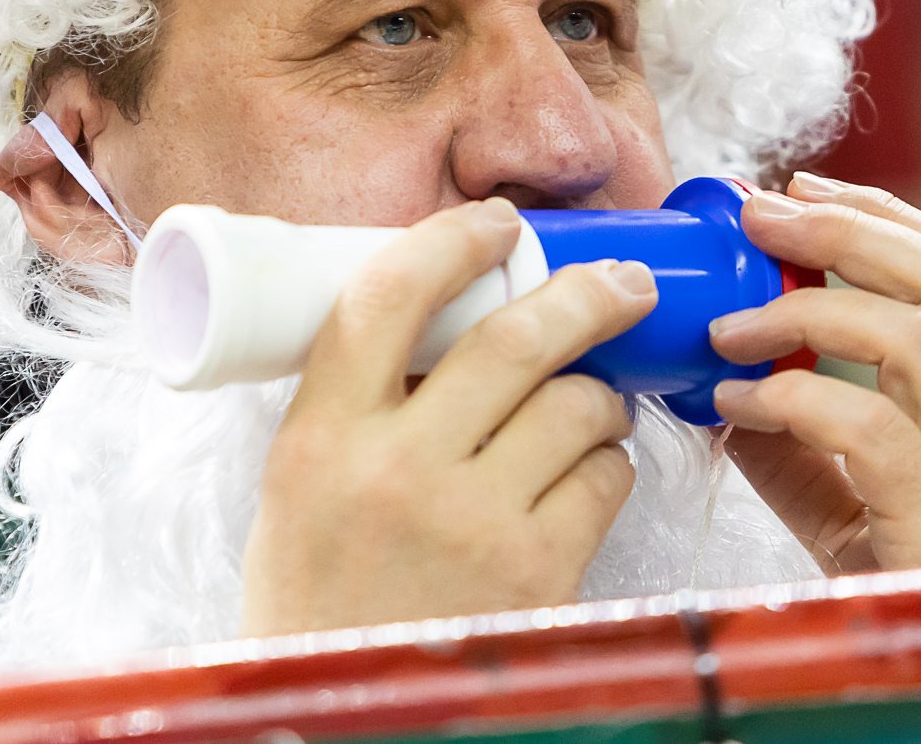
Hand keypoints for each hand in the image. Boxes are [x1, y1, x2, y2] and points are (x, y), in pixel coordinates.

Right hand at [243, 199, 657, 635]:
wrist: (344, 722)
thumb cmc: (319, 604)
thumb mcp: (299, 492)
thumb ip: (353, 408)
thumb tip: (443, 316)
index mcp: (319, 439)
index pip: (383, 300)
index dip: (449, 242)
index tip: (495, 226)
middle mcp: (394, 470)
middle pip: (513, 339)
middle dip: (584, 294)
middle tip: (621, 283)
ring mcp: (471, 521)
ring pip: (575, 406)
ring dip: (598, 394)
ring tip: (588, 408)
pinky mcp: (537, 571)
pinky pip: (604, 479)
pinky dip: (609, 465)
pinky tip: (587, 475)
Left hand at [708, 174, 920, 573]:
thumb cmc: (910, 606)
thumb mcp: (859, 511)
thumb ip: (804, 444)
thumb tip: (723, 383)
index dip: (888, 215)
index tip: (807, 186)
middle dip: (849, 227)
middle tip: (758, 211)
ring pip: (918, 339)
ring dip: (808, 311)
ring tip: (729, 322)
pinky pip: (867, 428)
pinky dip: (790, 399)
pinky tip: (733, 406)